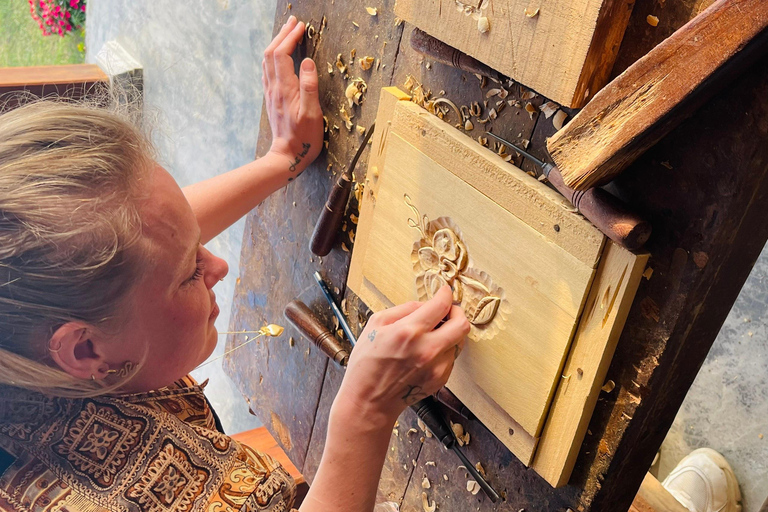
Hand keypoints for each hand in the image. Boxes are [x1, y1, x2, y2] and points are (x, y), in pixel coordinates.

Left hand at [262, 16, 323, 177]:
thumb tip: (307, 61)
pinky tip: (280, 57)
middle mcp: (274, 88)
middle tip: (294, 23)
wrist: (287, 155)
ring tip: (287, 33)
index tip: (301, 27)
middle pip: (271, 53)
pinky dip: (274, 57)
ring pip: (268, 61)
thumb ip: (309, 86)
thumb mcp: (312, 113)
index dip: (290, 38)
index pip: (282, 54)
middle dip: (282, 35)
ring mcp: (271, 93)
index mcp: (285, 89)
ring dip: (277, 44)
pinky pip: (268, 71)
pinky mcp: (272, 99)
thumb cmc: (304, 137)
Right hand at [336, 286, 469, 426]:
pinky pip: (451, 358)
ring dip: (449, 333)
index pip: (441, 305)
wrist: (369, 401)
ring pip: (459, 341)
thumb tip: (425, 304)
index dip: (446, 294)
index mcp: (409, 332)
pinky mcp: (440, 379)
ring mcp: (436, 367)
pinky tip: (426, 353)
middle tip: (447, 311)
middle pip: (462, 324)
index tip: (444, 292)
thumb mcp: (375, 325)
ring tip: (432, 334)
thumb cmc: (367, 364)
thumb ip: (404, 309)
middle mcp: (427, 349)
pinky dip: (443, 350)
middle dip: (457, 312)